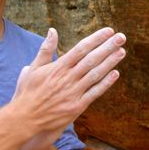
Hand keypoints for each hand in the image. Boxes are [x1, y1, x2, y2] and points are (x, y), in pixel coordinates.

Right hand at [12, 27, 125, 149]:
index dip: (96, 39)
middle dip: (108, 47)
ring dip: (110, 62)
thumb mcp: (34, 68)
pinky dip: (105, 83)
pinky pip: (94, 93)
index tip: (108, 31)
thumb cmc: (29, 91)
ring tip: (122, 51)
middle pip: (91, 59)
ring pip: (95, 74)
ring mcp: (73, 93)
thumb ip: (46, 49)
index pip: (81, 48)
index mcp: (58, 67)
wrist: (26, 119)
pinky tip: (115, 73)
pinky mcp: (77, 107)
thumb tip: (52, 30)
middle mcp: (67, 78)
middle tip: (121, 37)